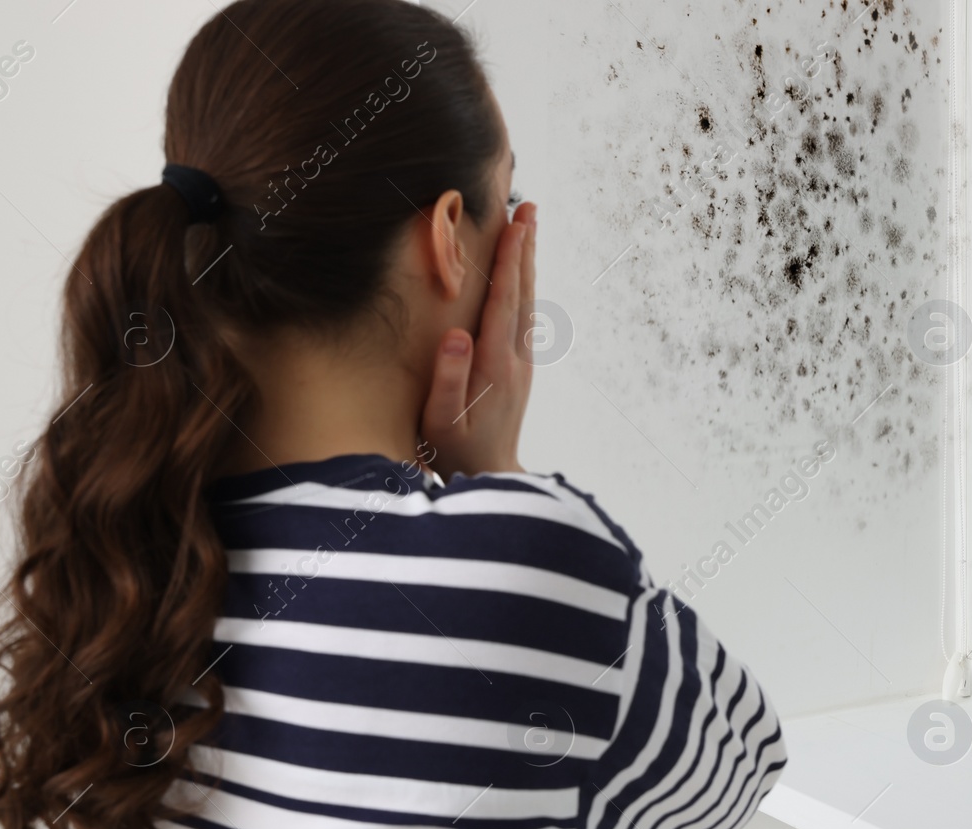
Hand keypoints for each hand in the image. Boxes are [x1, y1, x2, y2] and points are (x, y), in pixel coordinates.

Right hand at [419, 201, 536, 478]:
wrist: (488, 478)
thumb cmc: (456, 451)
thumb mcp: (443, 421)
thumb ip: (450, 381)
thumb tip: (458, 335)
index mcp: (496, 365)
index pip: (504, 303)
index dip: (509, 263)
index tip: (516, 226)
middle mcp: (515, 359)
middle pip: (522, 294)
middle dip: (525, 249)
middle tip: (529, 207)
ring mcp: (521, 363)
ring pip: (526, 302)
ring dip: (526, 262)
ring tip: (527, 226)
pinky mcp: (518, 368)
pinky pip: (522, 315)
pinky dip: (521, 285)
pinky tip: (518, 272)